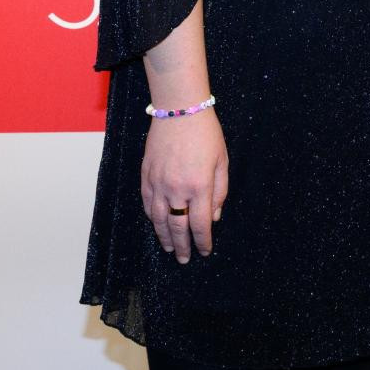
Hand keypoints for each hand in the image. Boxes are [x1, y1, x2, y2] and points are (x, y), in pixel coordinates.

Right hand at [140, 110, 228, 263]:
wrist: (179, 110)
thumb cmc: (205, 133)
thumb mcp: (222, 162)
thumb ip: (220, 192)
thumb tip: (214, 216)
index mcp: (199, 186)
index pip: (200, 224)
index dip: (203, 241)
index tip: (205, 251)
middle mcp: (177, 189)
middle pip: (178, 227)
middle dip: (183, 246)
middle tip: (185, 259)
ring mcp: (158, 183)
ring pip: (160, 220)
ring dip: (165, 237)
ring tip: (170, 248)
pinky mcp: (146, 175)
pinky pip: (148, 204)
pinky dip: (153, 218)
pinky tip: (158, 225)